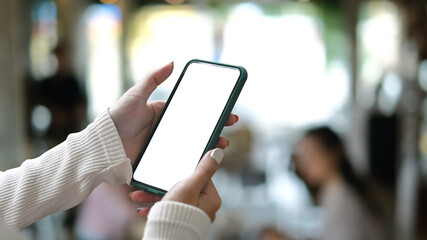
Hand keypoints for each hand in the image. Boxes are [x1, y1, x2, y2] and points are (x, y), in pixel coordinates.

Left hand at [109, 62, 237, 164]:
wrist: (104, 143)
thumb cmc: (118, 116)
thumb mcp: (136, 94)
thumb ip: (153, 79)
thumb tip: (172, 62)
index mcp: (164, 113)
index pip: (192, 111)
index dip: (209, 111)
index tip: (225, 110)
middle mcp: (167, 129)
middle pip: (196, 128)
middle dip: (215, 126)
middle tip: (230, 126)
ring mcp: (165, 144)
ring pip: (192, 144)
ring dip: (208, 143)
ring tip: (222, 142)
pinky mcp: (160, 159)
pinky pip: (180, 158)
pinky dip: (194, 158)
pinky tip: (205, 158)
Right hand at [131, 148, 223, 221]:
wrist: (166, 237)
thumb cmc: (179, 212)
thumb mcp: (190, 185)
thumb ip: (203, 168)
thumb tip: (217, 152)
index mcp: (211, 198)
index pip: (200, 176)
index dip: (185, 171)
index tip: (172, 168)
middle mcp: (204, 207)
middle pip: (183, 187)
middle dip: (162, 185)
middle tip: (149, 182)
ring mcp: (192, 214)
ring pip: (172, 198)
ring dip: (154, 196)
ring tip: (137, 195)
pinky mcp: (181, 221)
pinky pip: (168, 209)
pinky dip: (156, 207)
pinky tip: (142, 209)